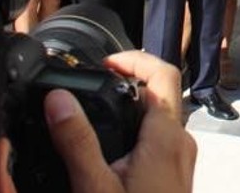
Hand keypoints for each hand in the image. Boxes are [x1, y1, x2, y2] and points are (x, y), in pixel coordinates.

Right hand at [45, 50, 195, 192]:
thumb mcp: (95, 185)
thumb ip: (77, 141)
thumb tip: (58, 99)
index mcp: (166, 137)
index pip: (163, 73)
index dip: (134, 59)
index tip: (106, 63)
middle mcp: (180, 143)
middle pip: (159, 93)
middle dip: (125, 84)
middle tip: (94, 86)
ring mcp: (180, 159)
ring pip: (158, 117)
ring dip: (130, 107)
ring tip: (97, 113)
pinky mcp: (174, 174)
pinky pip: (158, 138)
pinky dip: (136, 130)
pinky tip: (110, 146)